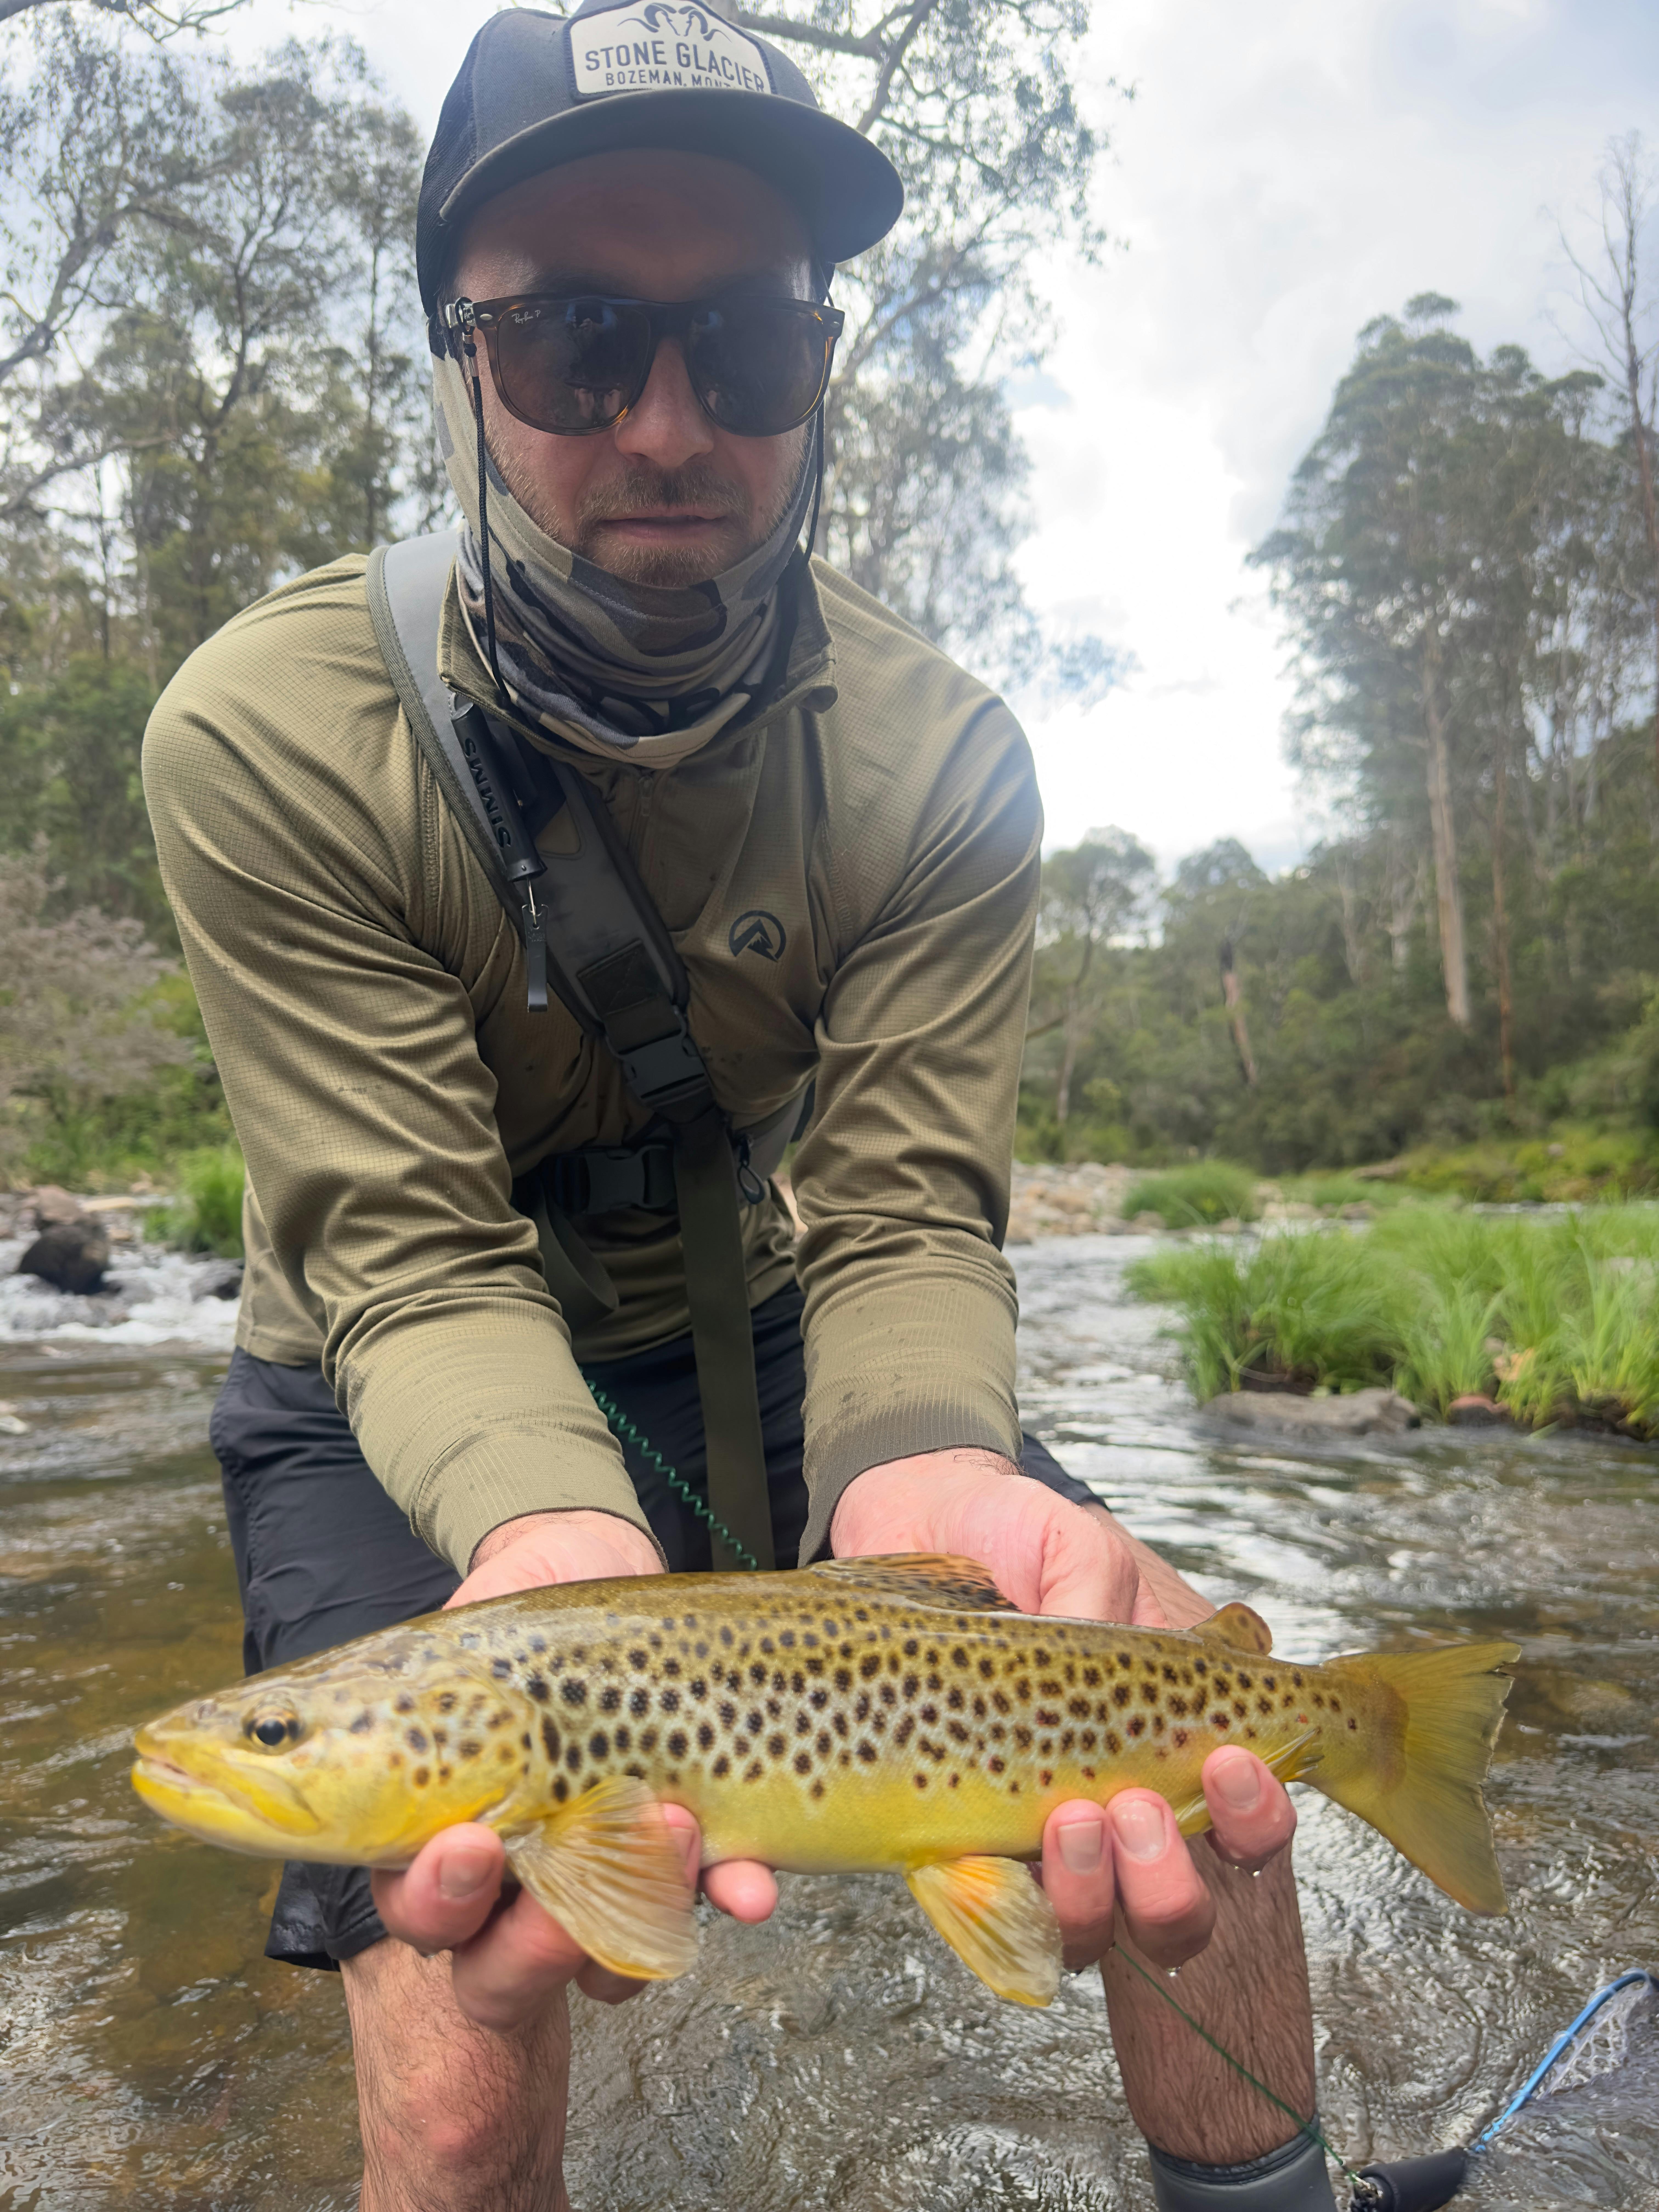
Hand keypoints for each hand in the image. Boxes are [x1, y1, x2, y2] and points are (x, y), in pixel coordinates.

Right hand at [374, 1509, 780, 2028]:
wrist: (584, 1570)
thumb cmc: (494, 1626)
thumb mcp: (436, 1654)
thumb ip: (398, 1706)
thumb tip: (290, 1725)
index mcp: (437, 1845)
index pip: (423, 1917)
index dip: (439, 1904)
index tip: (470, 1842)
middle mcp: (511, 1886)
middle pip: (501, 1974)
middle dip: (531, 1946)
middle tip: (559, 1884)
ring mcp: (597, 1877)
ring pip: (603, 1960)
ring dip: (638, 1904)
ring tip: (673, 1824)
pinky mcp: (675, 1853)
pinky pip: (702, 1906)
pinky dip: (725, 1895)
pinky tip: (748, 1885)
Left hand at [831, 1452, 1297, 1971]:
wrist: (911, 1520)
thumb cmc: (1013, 1535)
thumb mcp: (1076, 1546)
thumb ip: (1108, 1603)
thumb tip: (1111, 1654)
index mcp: (1173, 1737)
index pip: (1247, 1823)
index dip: (1255, 1820)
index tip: (1227, 1763)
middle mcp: (1116, 1802)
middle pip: (1175, 1910)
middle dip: (1168, 1884)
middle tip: (1133, 1809)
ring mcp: (1034, 1831)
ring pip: (1088, 1932)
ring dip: (1091, 1900)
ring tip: (1064, 1823)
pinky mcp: (956, 1835)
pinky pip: (982, 1912)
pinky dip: (987, 1907)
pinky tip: (978, 1854)